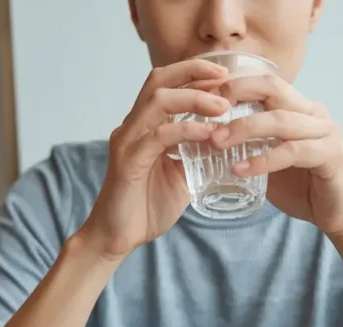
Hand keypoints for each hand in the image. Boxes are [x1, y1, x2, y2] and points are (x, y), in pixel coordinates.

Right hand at [78, 59, 231, 260]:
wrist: (117, 238)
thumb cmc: (145, 208)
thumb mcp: (180, 177)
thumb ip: (195, 157)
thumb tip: (223, 144)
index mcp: (143, 127)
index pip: (165, 85)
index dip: (193, 74)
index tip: (224, 75)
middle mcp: (132, 127)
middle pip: (159, 81)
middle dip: (193, 72)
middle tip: (225, 78)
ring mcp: (128, 141)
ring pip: (158, 101)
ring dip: (194, 98)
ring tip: (222, 106)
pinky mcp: (128, 160)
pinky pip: (158, 136)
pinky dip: (186, 130)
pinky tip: (208, 133)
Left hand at [210, 74, 342, 237]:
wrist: (341, 216)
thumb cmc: (303, 188)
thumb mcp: (268, 162)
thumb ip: (247, 148)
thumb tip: (206, 143)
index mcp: (298, 108)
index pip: (263, 82)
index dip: (232, 84)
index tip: (201, 96)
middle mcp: (313, 112)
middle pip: (272, 87)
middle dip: (235, 93)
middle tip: (205, 109)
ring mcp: (324, 131)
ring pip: (280, 119)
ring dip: (244, 128)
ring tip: (216, 142)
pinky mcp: (330, 155)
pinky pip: (292, 152)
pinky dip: (263, 160)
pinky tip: (239, 170)